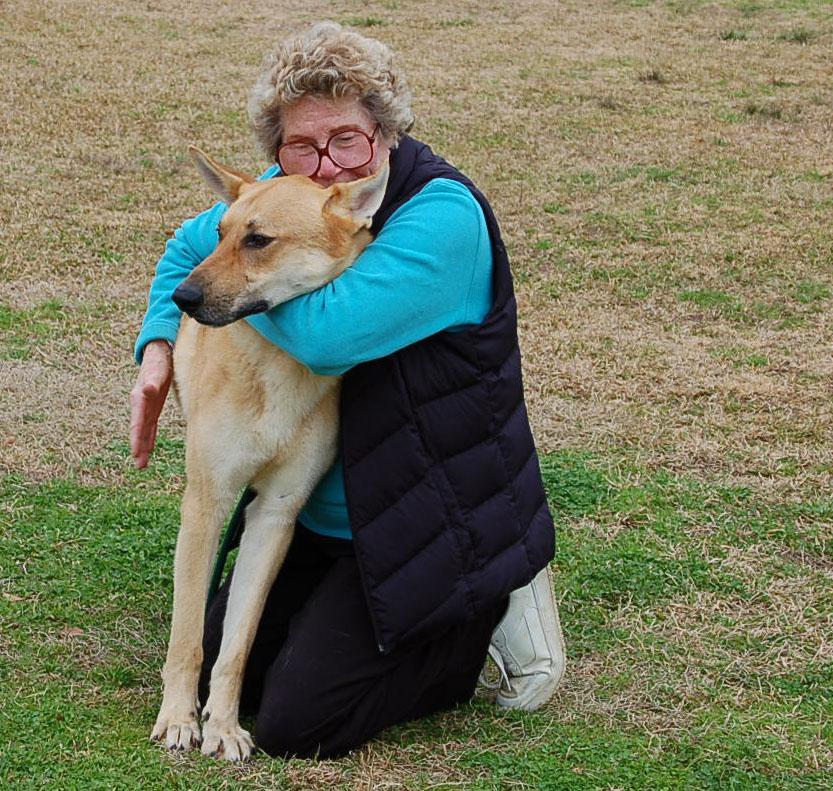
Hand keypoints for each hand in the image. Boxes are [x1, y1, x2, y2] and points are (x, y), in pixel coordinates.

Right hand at [130, 340, 172, 468]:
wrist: (159, 352)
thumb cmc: (160, 360)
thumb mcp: (158, 369)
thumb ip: (153, 380)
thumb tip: (148, 390)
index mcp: (140, 397)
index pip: (138, 421)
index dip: (137, 437)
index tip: (136, 452)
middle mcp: (141, 403)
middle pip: (139, 429)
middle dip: (138, 447)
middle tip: (139, 466)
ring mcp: (146, 406)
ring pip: (144, 430)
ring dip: (143, 446)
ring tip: (142, 464)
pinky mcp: (153, 406)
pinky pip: (150, 425)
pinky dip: (149, 437)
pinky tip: (149, 449)